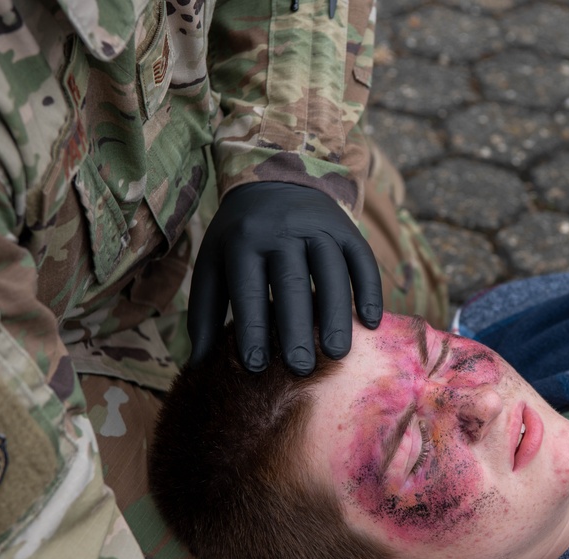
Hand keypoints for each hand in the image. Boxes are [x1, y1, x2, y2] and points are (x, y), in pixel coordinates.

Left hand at [188, 182, 381, 374]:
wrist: (277, 179)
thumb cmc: (240, 236)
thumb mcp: (213, 264)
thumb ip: (204, 312)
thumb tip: (196, 365)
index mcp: (242, 241)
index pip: (248, 291)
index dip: (252, 330)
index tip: (257, 367)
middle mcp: (281, 231)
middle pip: (291, 283)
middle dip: (296, 329)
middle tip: (301, 369)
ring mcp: (318, 228)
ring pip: (331, 273)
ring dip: (336, 315)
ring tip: (337, 353)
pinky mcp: (347, 229)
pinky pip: (362, 260)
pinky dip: (369, 291)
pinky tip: (371, 322)